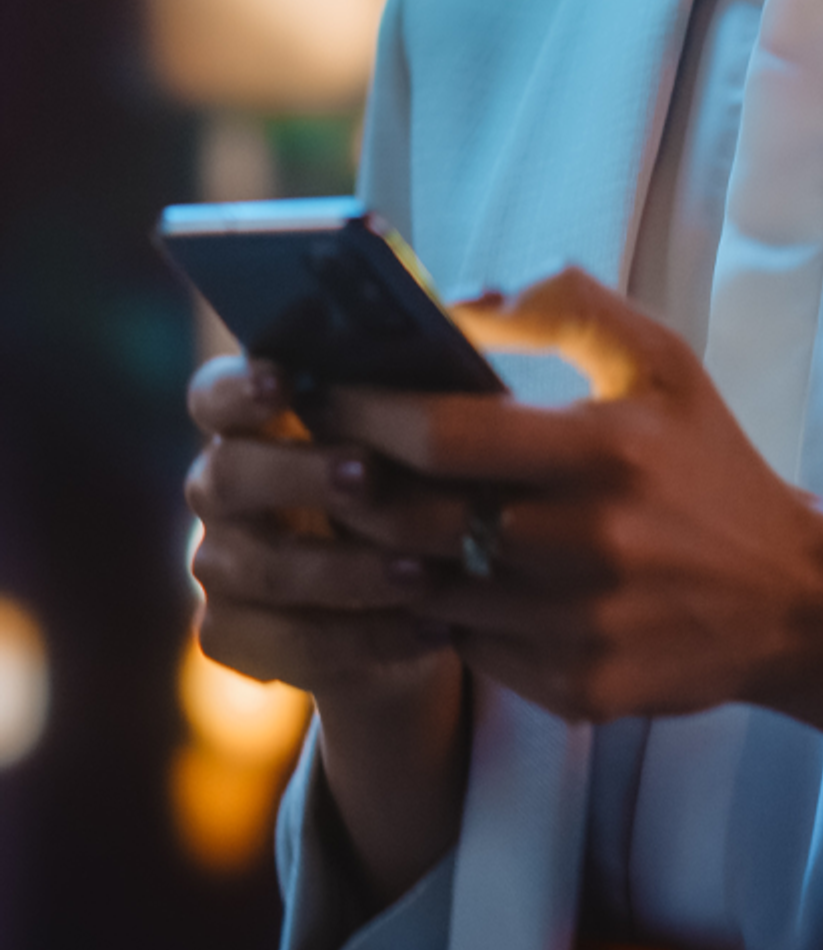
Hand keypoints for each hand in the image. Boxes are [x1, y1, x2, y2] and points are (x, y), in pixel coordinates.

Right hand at [186, 355, 471, 905]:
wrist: (425, 588)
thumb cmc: (428, 473)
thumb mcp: (434, 423)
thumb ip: (426, 377)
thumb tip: (481, 306)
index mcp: (252, 418)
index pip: (214, 393)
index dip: (238, 387)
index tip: (285, 378)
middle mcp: (220, 486)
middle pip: (225, 476)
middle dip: (298, 475)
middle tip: (369, 475)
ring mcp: (220, 563)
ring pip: (257, 569)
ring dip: (343, 570)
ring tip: (422, 572)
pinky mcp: (233, 634)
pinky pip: (278, 644)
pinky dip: (358, 640)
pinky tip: (429, 631)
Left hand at [325, 269, 822, 723]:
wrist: (792, 595)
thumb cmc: (707, 462)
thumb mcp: (659, 360)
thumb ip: (564, 307)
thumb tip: (459, 300)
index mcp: (604, 450)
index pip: (442, 432)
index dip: (366, 410)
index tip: (325, 390)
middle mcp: (587, 545)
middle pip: (414, 517)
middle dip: (353, 484)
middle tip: (324, 456)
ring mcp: (579, 627)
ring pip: (428, 589)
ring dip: (386, 551)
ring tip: (366, 513)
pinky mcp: (576, 688)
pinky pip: (468, 648)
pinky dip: (443, 610)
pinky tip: (439, 575)